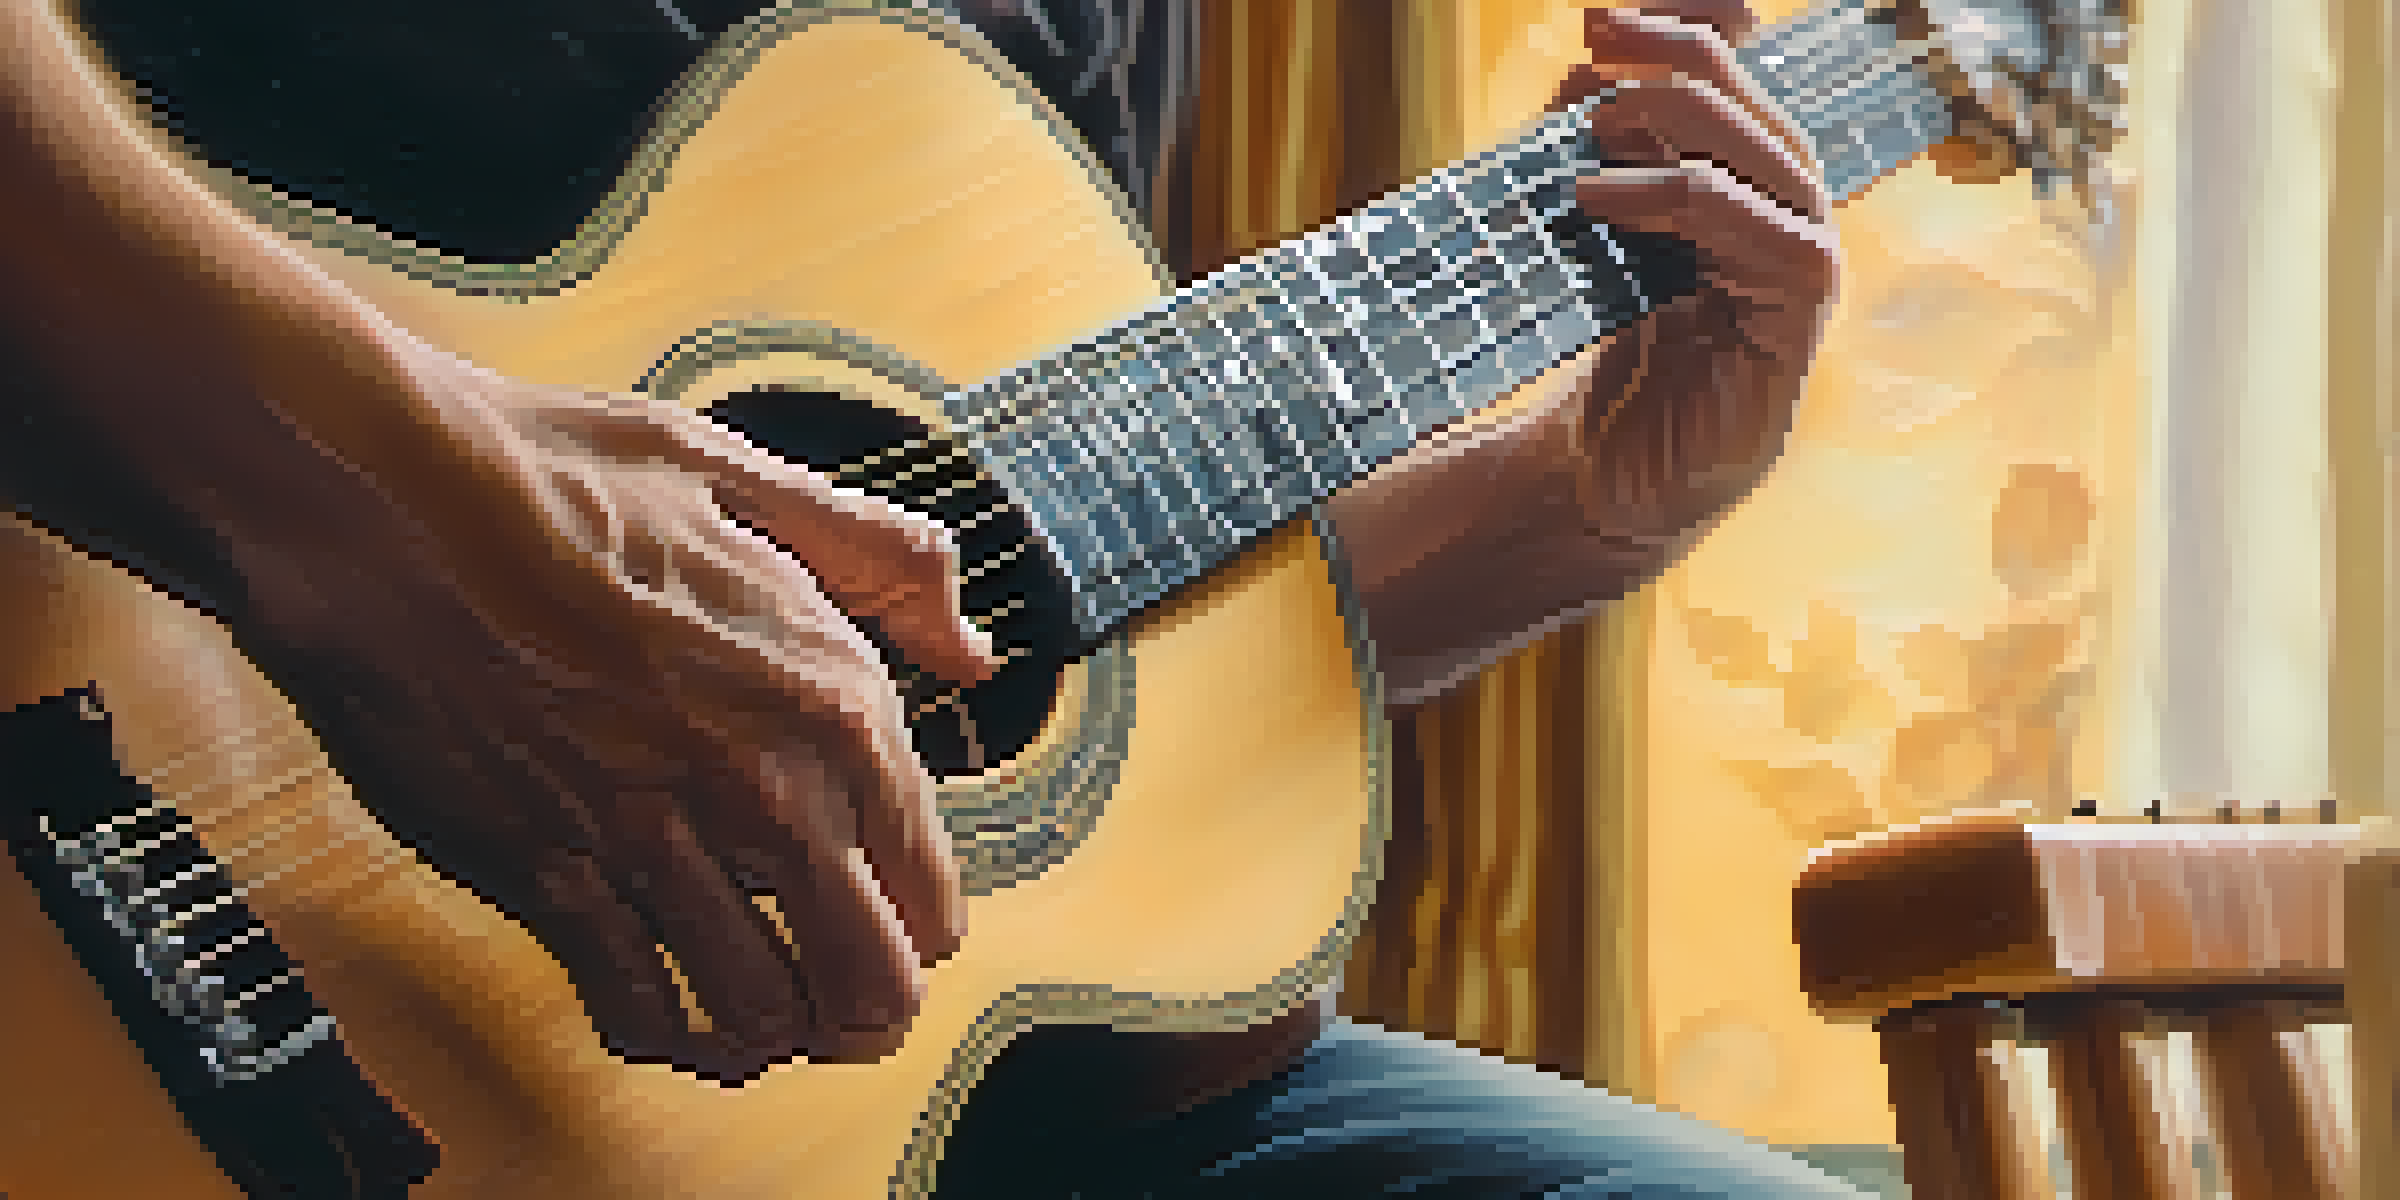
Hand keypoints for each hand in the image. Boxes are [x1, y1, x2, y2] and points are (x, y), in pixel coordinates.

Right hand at [238, 355, 996, 1081]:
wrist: (381, 497)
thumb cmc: (554, 474)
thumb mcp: (750, 476)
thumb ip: (884, 561)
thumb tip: (970, 644)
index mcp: (825, 694)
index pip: (929, 876)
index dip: (929, 914)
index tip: (907, 911)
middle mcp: (754, 786)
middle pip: (870, 978)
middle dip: (878, 1002)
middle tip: (863, 999)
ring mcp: (648, 841)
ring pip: (761, 1013)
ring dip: (782, 1028)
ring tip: (781, 1012)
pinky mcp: (544, 874)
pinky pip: (633, 1008)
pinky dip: (670, 1034)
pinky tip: (677, 1016)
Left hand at [1555, 0, 1838, 547]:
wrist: (1604, 485)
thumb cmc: (1606, 363)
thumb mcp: (1594, 239)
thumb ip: (1598, 159)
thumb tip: (1583, 67)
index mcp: (1749, 190)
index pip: (1748, 82)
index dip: (1698, 29)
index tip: (1605, 16)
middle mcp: (1789, 219)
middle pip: (1760, 106)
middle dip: (1680, 54)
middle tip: (1595, 35)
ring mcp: (1804, 271)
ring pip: (1773, 157)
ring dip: (1679, 120)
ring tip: (1591, 124)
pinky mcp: (1797, 328)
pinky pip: (1768, 238)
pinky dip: (1681, 201)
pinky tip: (1598, 197)